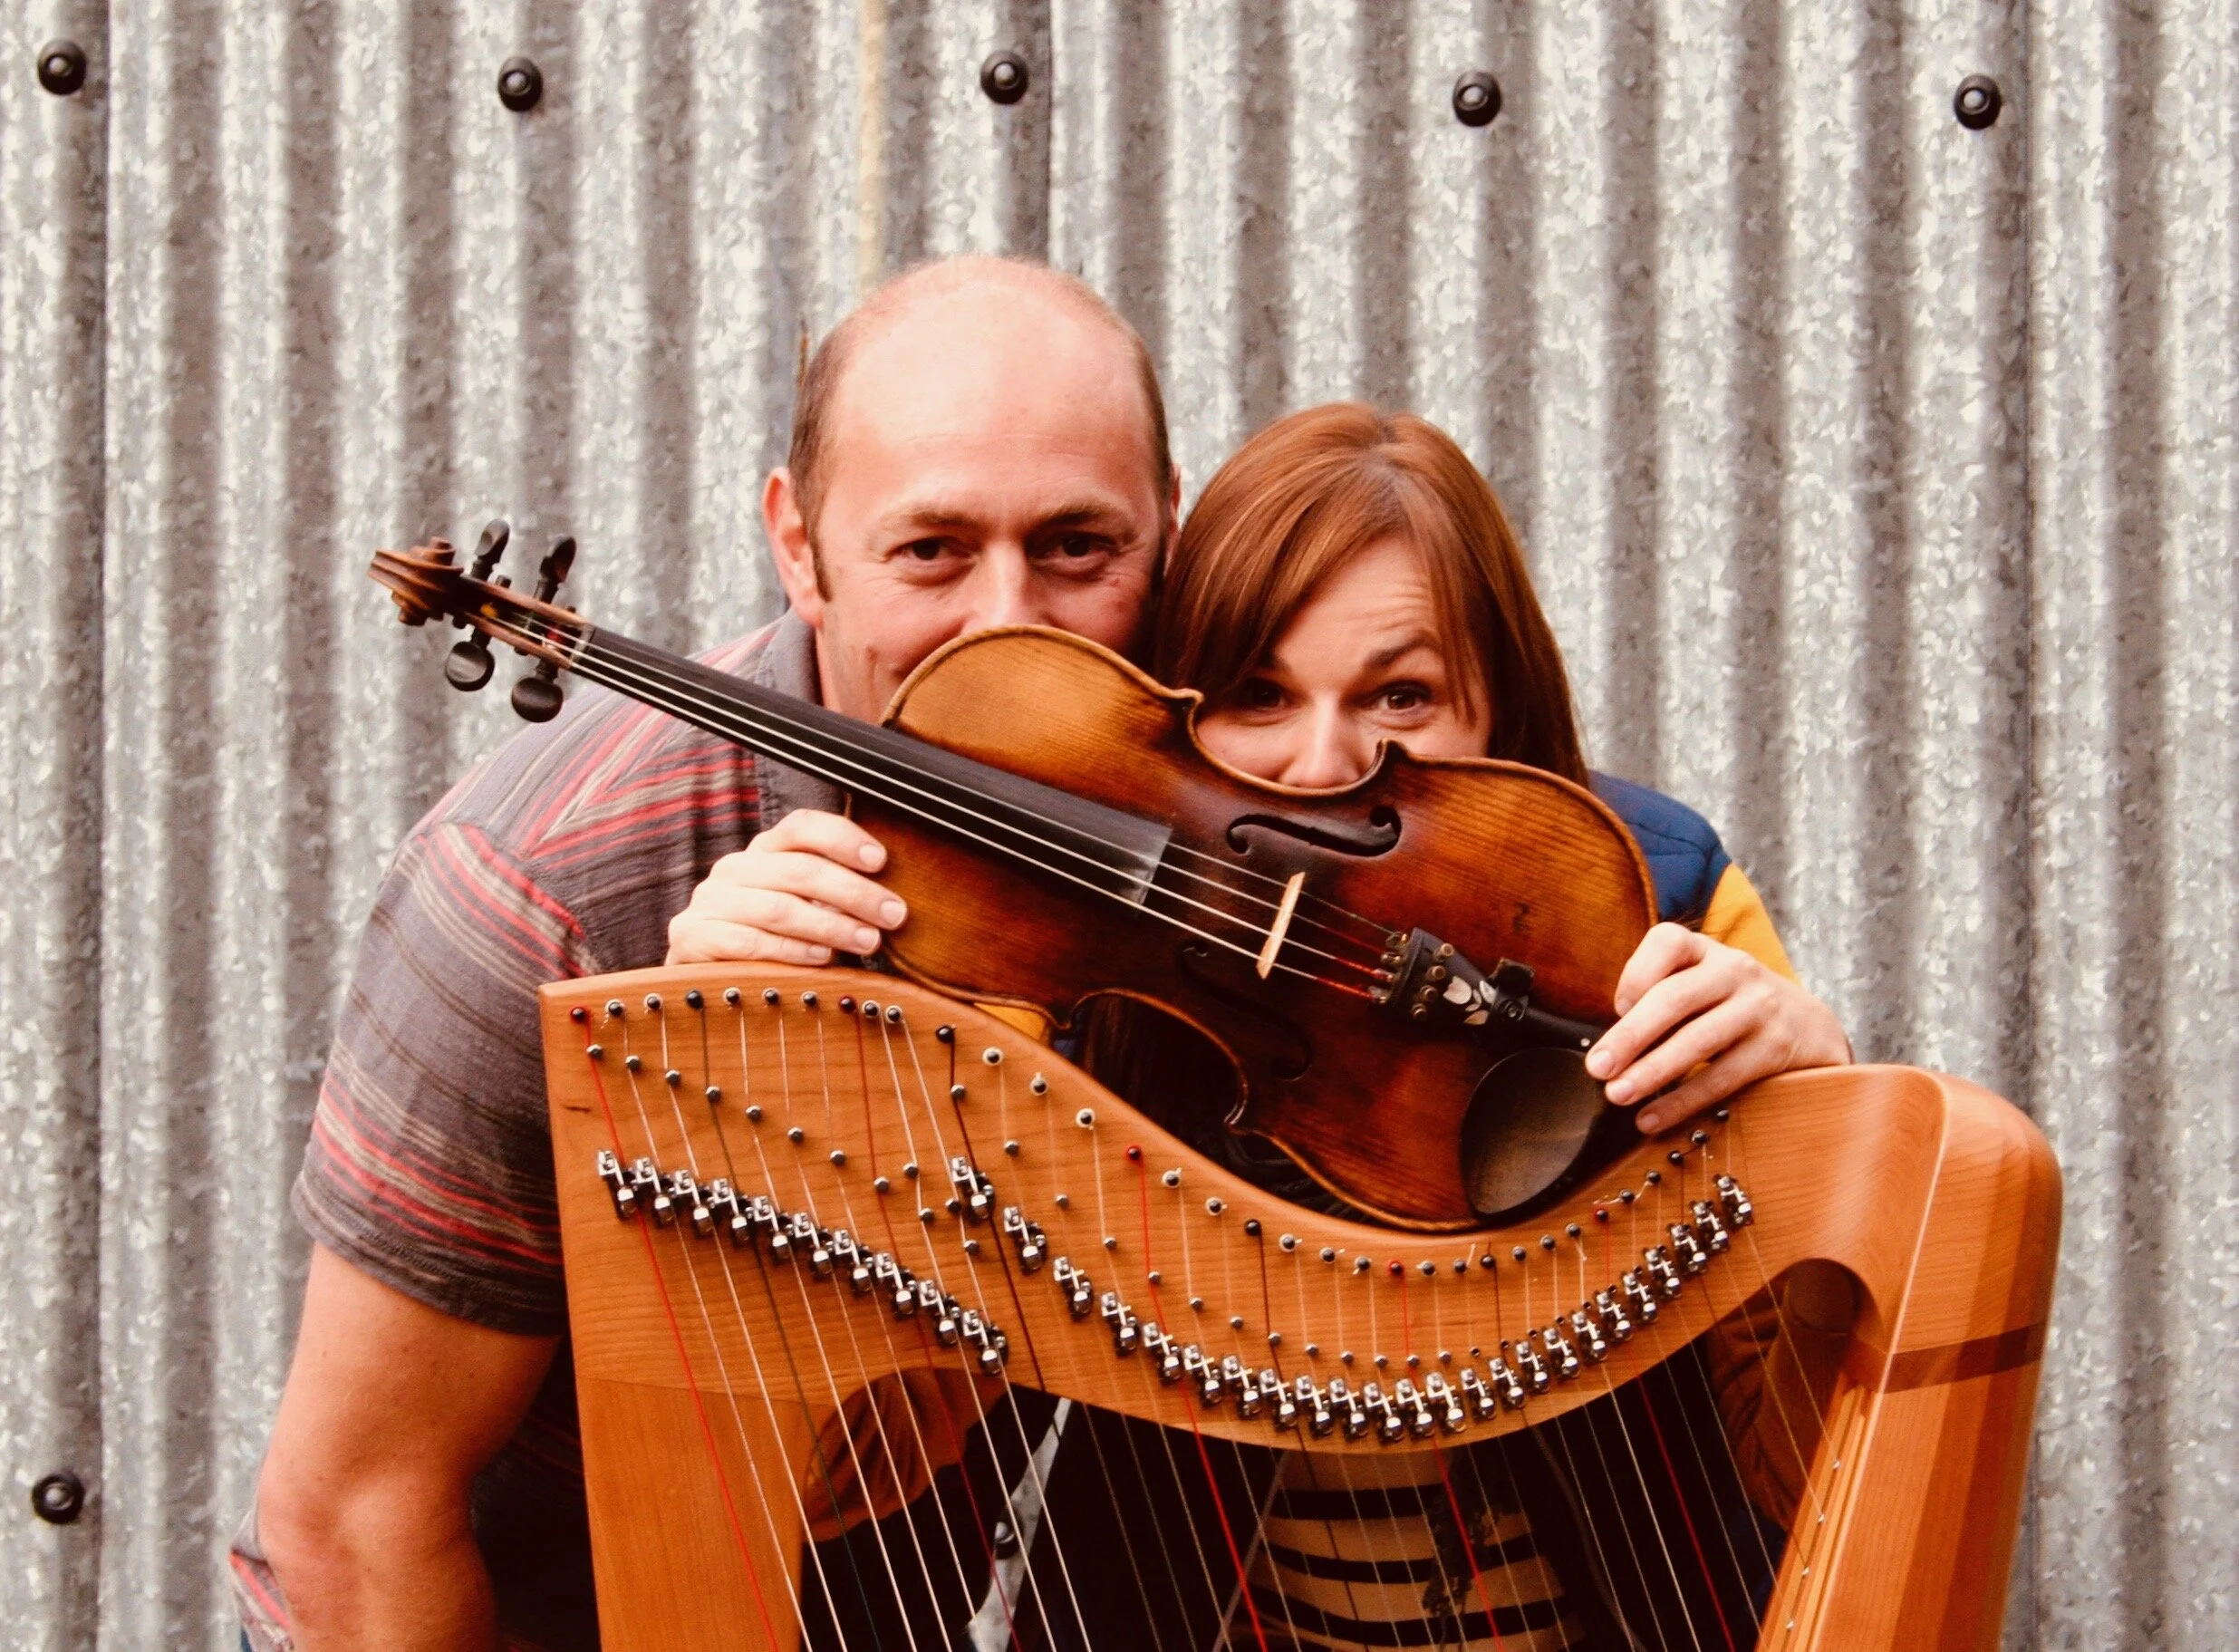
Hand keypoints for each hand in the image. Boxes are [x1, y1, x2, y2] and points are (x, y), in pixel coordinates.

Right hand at [666, 810, 905, 965]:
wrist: (702, 973)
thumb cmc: (770, 939)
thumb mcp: (805, 908)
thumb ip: (837, 896)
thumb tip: (896, 899)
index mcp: (764, 851)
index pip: (801, 826)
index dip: (842, 838)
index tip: (881, 860)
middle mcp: (735, 868)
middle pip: (799, 869)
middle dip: (854, 892)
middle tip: (893, 915)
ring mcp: (711, 901)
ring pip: (779, 907)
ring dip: (831, 925)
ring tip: (869, 941)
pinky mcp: (694, 936)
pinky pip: (750, 941)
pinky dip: (792, 951)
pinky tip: (823, 958)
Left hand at [1584, 923, 1848, 1132]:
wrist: (1811, 1027)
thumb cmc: (1731, 1007)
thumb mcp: (1702, 986)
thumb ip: (1660, 1000)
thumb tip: (1609, 1049)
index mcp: (1706, 951)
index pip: (1667, 942)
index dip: (1635, 974)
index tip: (1616, 1007)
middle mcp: (1734, 970)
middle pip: (1674, 998)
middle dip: (1630, 1036)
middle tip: (1597, 1068)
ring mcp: (1758, 1007)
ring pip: (1697, 1041)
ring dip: (1651, 1072)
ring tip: (1617, 1095)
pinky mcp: (1774, 1047)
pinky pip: (1721, 1077)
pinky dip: (1682, 1101)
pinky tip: (1652, 1118)